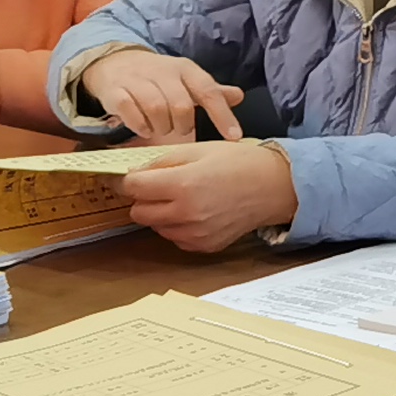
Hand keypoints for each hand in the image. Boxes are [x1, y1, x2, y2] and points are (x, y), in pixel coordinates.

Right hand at [77, 48, 243, 145]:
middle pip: (181, 104)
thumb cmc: (158, 77)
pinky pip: (129, 110)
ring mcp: (137, 80)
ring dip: (162, 126)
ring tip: (162, 129)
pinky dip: (139, 125)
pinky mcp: (115, 91)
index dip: (222, 115)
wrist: (115, 62)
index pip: (209, 91)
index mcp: (185, 69)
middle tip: (181, 130)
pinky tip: (144, 129)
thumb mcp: (186, 79)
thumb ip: (211, 91)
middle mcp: (163, 72)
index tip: (234, 136)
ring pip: (156, 108)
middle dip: (184, 124)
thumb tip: (239, 96)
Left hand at [120, 142, 298, 252]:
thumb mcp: (198, 149)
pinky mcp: (203, 246)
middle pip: (138, 212)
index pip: (132, 188)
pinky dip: (177, 226)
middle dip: (142, 197)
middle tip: (158, 185)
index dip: (124, 180)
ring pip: (155, 227)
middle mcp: (186, 214)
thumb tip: (133, 172)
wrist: (273, 187)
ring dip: (159, 212)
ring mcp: (195, 234)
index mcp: (183, 185)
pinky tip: (195, 211)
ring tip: (183, 196)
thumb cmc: (239, 163)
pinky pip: (174, 238)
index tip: (122, 176)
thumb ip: (162, 161)